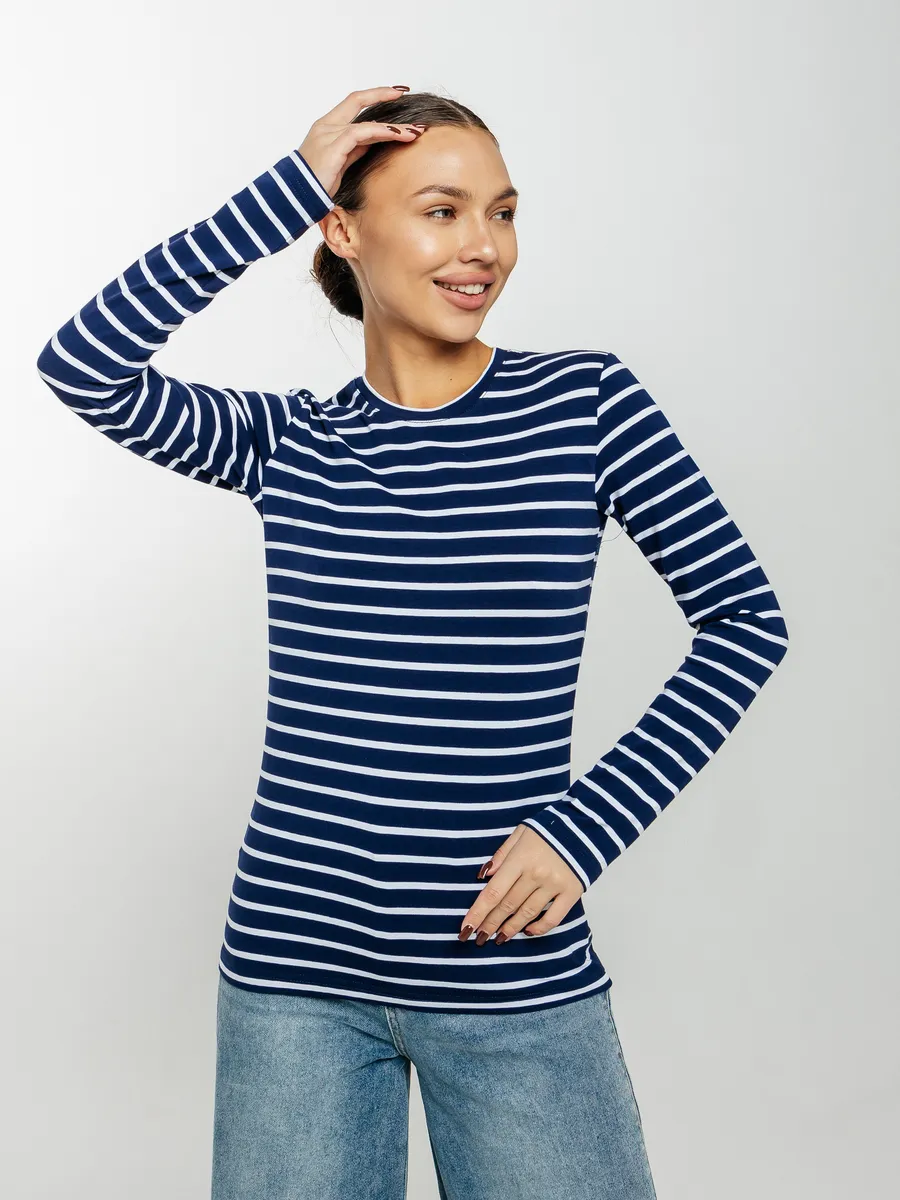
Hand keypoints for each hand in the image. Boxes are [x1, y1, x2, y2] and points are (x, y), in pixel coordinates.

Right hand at [297, 85, 425, 197]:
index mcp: (326, 128)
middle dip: (382, 94)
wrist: (295, 198)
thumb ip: (355, 149)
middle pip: (357, 100)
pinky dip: (383, 133)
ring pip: (366, 120)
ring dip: (393, 126)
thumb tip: (373, 142)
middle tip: (404, 92)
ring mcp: (328, 134)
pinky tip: (399, 136)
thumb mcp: (340, 163)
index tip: (394, 93)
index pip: (351, 104)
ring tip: (414, 131)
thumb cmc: (315, 184)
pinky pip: (363, 134)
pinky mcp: (333, 147)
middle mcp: (326, 126)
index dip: (373, 97)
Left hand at [459, 825, 584, 945]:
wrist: (585, 826)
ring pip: (527, 913)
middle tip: (479, 938)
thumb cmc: (549, 828)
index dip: (478, 912)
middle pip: (508, 905)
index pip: (494, 891)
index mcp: (520, 859)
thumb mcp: (520, 832)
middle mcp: (535, 874)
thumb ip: (502, 854)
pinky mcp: (572, 892)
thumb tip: (484, 876)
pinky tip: (528, 931)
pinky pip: (554, 917)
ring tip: (499, 938)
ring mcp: (554, 885)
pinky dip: (540, 927)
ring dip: (511, 928)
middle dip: (490, 923)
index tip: (466, 928)